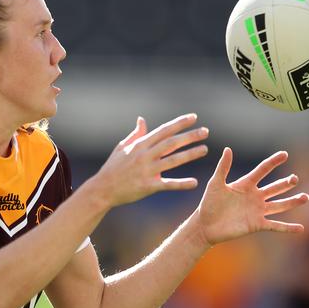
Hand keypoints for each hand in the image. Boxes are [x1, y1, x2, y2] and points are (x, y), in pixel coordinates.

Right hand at [91, 114, 208, 207]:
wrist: (103, 188)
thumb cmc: (113, 167)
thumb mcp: (122, 147)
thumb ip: (136, 134)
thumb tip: (142, 120)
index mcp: (140, 145)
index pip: (164, 131)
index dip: (179, 123)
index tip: (194, 118)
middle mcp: (145, 156)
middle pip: (171, 143)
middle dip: (190, 136)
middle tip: (205, 131)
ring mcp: (147, 171)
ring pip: (173, 161)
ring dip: (190, 154)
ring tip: (204, 149)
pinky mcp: (148, 186)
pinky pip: (168, 184)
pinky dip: (181, 183)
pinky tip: (195, 183)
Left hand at [195, 147, 308, 245]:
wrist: (205, 225)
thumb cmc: (209, 203)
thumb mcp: (215, 183)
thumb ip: (223, 168)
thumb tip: (228, 149)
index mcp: (245, 184)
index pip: (262, 170)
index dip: (273, 162)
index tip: (284, 154)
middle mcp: (254, 197)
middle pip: (274, 188)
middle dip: (286, 183)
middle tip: (294, 178)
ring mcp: (257, 211)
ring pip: (279, 205)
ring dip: (292, 202)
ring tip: (306, 197)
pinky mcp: (257, 225)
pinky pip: (276, 226)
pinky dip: (288, 227)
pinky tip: (301, 228)